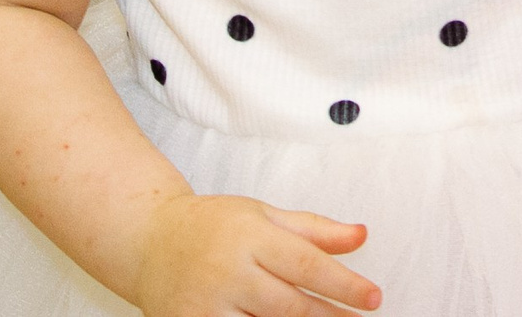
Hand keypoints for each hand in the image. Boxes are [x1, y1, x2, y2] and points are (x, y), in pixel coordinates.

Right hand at [132, 193, 379, 315]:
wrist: (148, 241)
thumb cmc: (211, 226)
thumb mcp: (263, 214)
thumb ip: (314, 230)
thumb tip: (361, 235)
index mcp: (250, 236)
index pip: (307, 264)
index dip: (344, 285)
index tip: (373, 298)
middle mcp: (228, 271)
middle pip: (290, 305)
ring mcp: (206, 305)